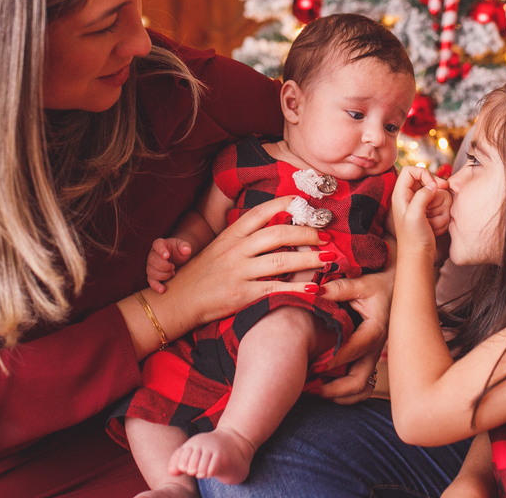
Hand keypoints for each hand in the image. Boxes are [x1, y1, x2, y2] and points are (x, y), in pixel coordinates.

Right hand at [147, 237, 193, 292]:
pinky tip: (162, 290)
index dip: (161, 250)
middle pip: (153, 260)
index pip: (157, 244)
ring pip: (151, 271)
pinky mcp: (152, 276)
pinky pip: (151, 281)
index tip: (167, 256)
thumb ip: (185, 246)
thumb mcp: (184, 246)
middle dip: (164, 266)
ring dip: (163, 275)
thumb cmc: (180, 251)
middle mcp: (153, 254)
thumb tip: (186, 250)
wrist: (179, 260)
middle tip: (173, 267)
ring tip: (172, 273)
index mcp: (160, 244)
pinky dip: (156, 286)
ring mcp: (151, 266)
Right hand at [154, 195, 333, 332]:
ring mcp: (238, 272)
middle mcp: (235, 250)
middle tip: (325, 236)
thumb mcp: (219, 248)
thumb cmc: (201, 274)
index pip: (260, 213)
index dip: (284, 205)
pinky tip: (313, 288)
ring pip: (280, 260)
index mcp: (230, 235)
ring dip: (308, 259)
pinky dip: (296, 288)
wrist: (177, 301)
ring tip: (328, 258)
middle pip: (277, 234)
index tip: (304, 203)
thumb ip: (243, 238)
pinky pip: (274, 289)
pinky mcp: (241, 294)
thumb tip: (274, 228)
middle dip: (306, 233)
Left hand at [318, 268, 393, 403]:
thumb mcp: (361, 282)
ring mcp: (373, 356)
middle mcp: (376, 348)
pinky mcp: (369, 358)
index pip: (354, 350)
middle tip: (309, 388)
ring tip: (315, 392)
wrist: (398, 287)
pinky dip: (345, 392)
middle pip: (359, 381)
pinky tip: (326, 387)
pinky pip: (362, 384)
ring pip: (361, 388)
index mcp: (375, 330)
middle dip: (334, 389)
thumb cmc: (379, 284)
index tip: (313, 366)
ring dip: (339, 395)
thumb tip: (313, 291)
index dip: (334, 360)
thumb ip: (338, 288)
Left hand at [391, 166, 445, 256]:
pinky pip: (439, 204)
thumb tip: (433, 185)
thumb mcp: (415, 215)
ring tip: (435, 219)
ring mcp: (418, 205)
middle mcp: (408, 198)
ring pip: (435, 193)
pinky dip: (441, 212)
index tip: (433, 185)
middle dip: (436, 188)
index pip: (410, 170)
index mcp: (400, 195)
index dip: (423, 173)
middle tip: (445, 192)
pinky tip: (437, 225)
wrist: (418, 257)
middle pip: (425, 179)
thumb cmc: (413, 238)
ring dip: (440, 203)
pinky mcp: (427, 213)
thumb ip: (422, 196)